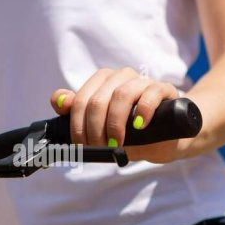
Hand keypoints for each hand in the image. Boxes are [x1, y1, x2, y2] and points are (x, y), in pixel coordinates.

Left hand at [50, 67, 183, 163]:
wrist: (165, 139)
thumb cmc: (129, 133)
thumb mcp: (101, 128)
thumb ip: (76, 114)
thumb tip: (59, 100)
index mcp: (102, 82)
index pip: (81, 99)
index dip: (78, 125)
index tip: (83, 145)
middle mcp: (121, 77)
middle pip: (98, 99)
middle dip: (95, 128)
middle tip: (100, 147)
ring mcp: (143, 82)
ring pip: (122, 94)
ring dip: (115, 123)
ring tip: (116, 142)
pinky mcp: (164, 90)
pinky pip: (151, 93)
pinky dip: (143, 110)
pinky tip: (139, 125)